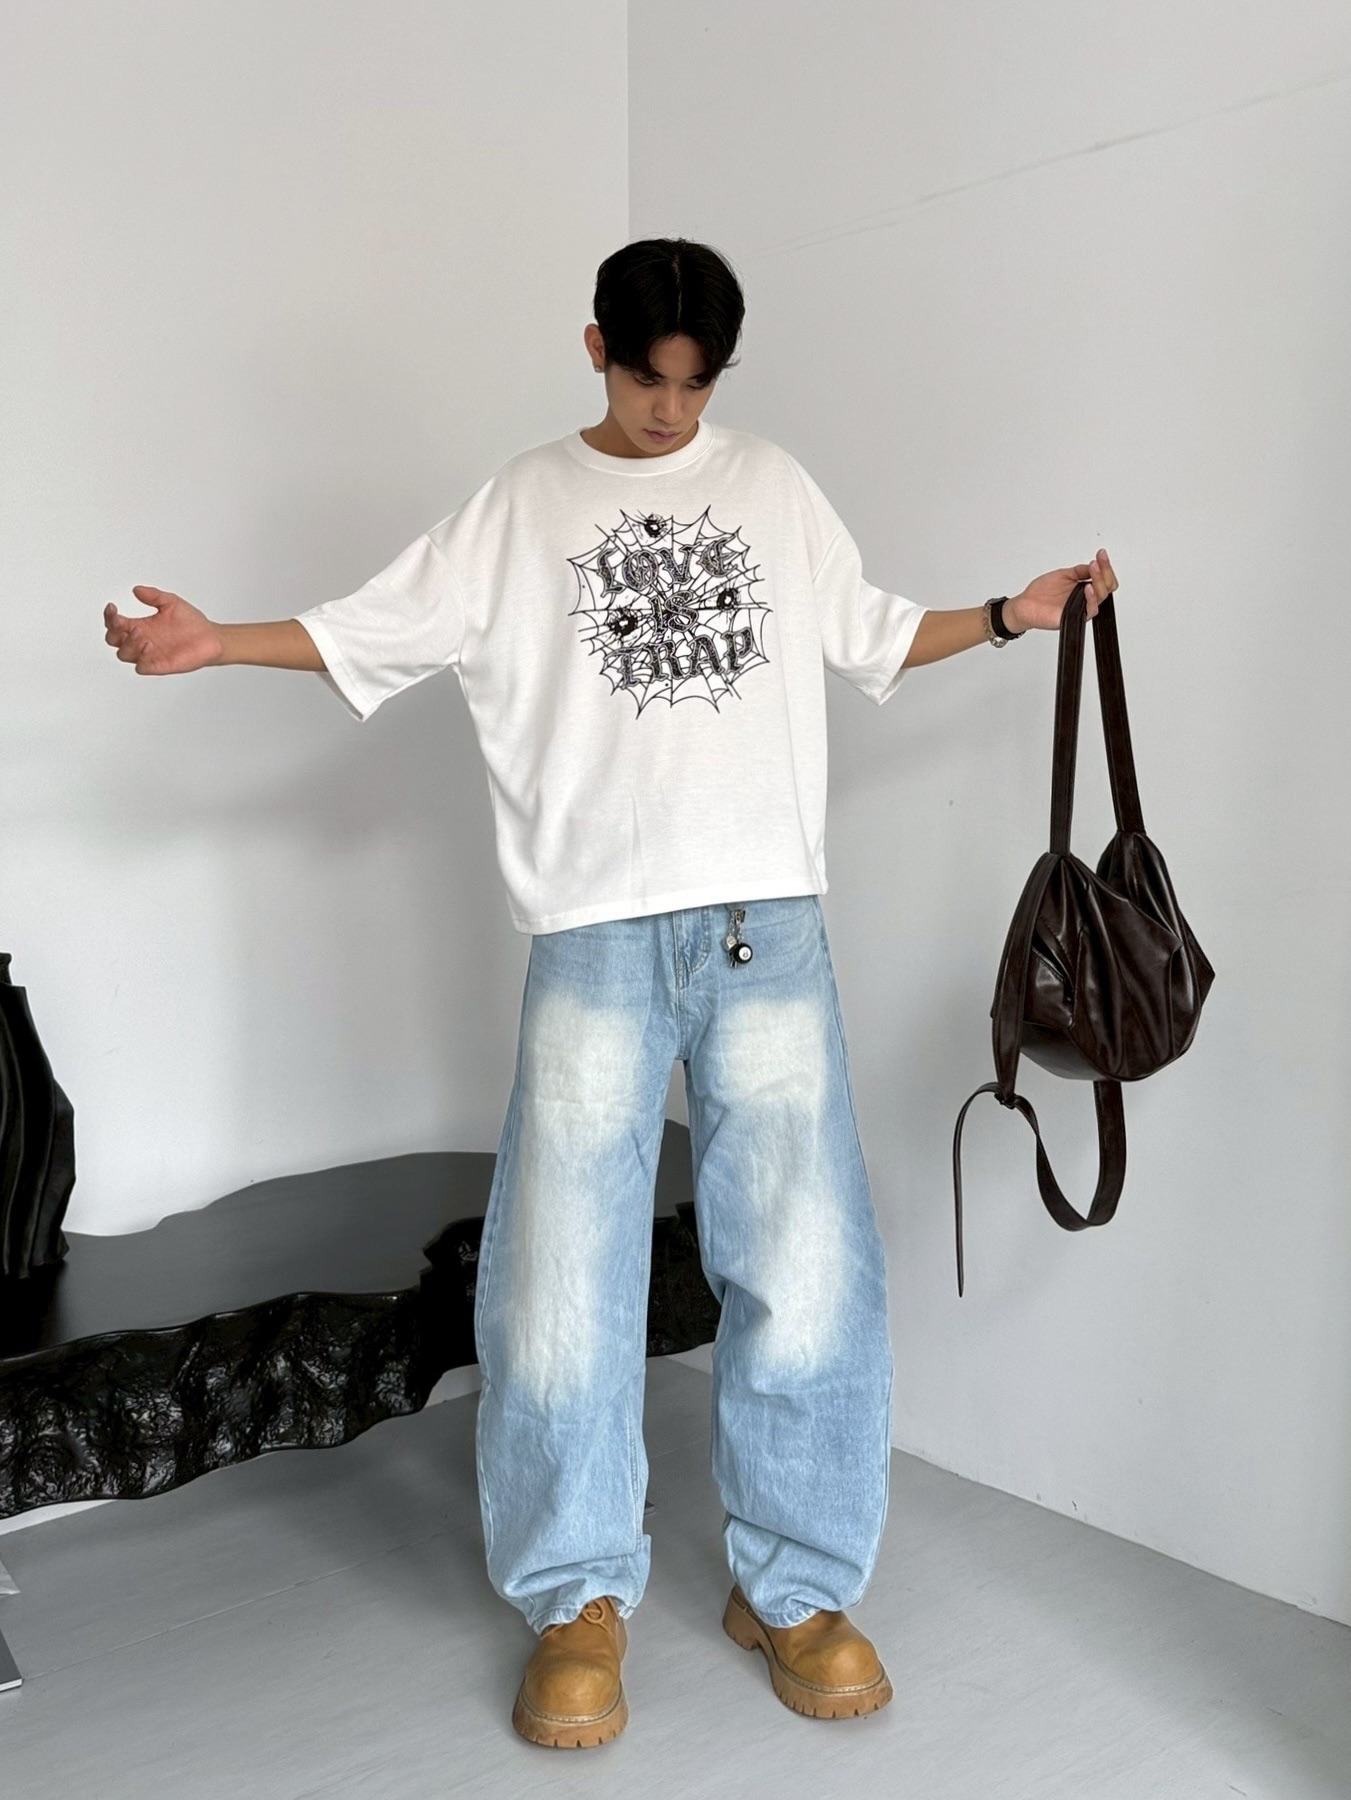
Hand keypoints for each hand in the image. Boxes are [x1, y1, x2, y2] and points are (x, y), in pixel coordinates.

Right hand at [103, 587, 224, 675]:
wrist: (211, 637)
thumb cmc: (191, 622)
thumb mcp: (171, 602)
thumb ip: (154, 596)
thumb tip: (137, 590)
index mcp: (141, 625)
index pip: (115, 624)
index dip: (109, 617)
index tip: (112, 607)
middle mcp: (141, 640)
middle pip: (114, 641)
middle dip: (114, 631)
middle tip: (122, 622)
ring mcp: (150, 654)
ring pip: (124, 655)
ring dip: (127, 644)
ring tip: (141, 634)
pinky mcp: (160, 665)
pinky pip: (142, 667)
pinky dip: (141, 659)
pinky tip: (149, 647)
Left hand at [1004, 549, 1117, 632]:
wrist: (1026, 605)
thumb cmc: (1041, 592)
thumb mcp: (1063, 574)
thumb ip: (1079, 571)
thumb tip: (1095, 564)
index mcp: (1084, 587)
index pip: (1103, 577)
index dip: (1105, 565)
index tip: (1101, 554)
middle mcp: (1086, 598)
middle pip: (1107, 586)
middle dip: (1105, 571)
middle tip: (1098, 561)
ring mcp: (1082, 608)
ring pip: (1101, 597)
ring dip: (1099, 581)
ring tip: (1094, 569)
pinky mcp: (1075, 618)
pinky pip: (1090, 610)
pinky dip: (1091, 598)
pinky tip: (1088, 588)